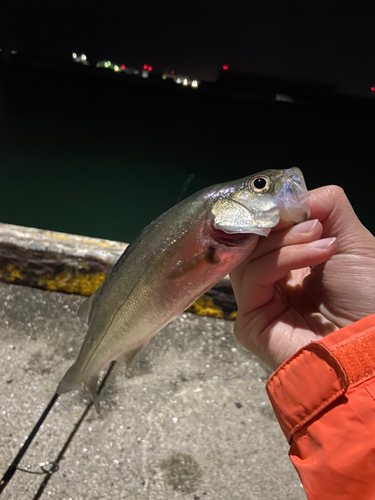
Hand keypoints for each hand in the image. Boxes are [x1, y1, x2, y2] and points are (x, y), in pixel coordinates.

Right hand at [230, 186, 374, 369]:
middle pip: (251, 241)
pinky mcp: (249, 321)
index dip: (274, 212)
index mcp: (290, 266)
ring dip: (287, 239)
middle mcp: (271, 283)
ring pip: (248, 255)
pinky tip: (317, 252)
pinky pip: (252, 277)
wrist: (372, 346)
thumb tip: (293, 194)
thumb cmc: (368, 298)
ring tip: (322, 239)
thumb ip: (327, 206)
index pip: (264, 232)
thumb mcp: (354, 241)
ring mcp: (258, 302)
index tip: (293, 200)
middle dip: (281, 224)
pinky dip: (282, 258)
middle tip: (313, 222)